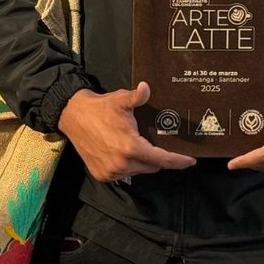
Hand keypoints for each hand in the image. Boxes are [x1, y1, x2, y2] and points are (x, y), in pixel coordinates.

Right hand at [59, 83, 195, 181]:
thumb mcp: (121, 100)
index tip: (191, 161)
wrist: (73, 116)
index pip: (162, 159)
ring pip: (138, 170)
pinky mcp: (102, 175)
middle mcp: (122, 164)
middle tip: (156, 144)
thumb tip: (146, 87)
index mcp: (130, 147)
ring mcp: (111, 172)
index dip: (178, 161)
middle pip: (152, 166)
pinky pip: (124, 174)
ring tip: (136, 145)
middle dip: (158, 158)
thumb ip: (138, 97)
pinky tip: (123, 153)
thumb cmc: (100, 108)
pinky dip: (128, 165)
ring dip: (142, 162)